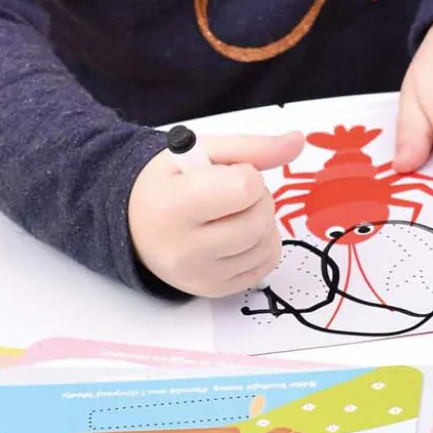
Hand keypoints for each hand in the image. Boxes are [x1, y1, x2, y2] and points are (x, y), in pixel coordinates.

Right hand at [129, 132, 302, 296]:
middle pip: (258, 220)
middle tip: (235, 194)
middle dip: (258, 199)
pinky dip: (263, 246)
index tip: (228, 175)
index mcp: (174, 205)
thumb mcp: (202, 152)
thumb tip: (297, 142)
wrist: (135, 223)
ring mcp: (199, 275)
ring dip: (263, 222)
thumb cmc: (169, 183)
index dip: (247, 174)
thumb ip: (253, 147)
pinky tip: (240, 235)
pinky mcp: (213, 290)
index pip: (244, 188)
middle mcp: (183, 248)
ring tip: (236, 213)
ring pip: (266, 244)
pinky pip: (265, 266)